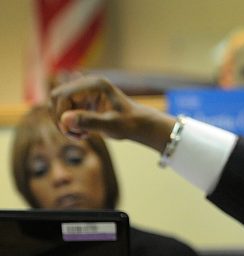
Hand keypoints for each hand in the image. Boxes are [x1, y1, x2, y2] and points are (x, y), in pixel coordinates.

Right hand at [49, 76, 176, 151]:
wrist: (140, 125)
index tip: (72, 133)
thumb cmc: (130, 124)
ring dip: (65, 123)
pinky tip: (84, 134)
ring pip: (59, 106)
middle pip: (56, 98)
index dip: (61, 115)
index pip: (62, 95)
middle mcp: (87, 84)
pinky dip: (71, 125)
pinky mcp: (83, 101)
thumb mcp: (111, 125)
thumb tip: (65, 120)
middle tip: (76, 136)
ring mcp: (84, 92)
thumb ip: (89, 121)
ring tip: (81, 136)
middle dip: (61, 119)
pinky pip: (66, 111)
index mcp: (94, 85)